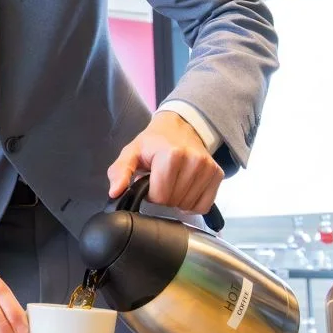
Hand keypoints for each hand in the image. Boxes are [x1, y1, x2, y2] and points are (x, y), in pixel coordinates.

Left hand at [107, 110, 222, 213]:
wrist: (180, 127)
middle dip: (163, 197)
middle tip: (161, 180)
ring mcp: (207, 167)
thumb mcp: (131, 152)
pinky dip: (192, 203)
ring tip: (173, 182)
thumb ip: (120, 171)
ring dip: (177, 200)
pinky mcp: (217, 174)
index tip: (150, 181)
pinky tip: (185, 190)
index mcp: (171, 154)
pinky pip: (204, 205)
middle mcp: (193, 160)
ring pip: (188, 205)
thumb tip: (115, 192)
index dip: (150, 194)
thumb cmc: (154, 142)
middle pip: (173, 202)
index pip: (159, 196)